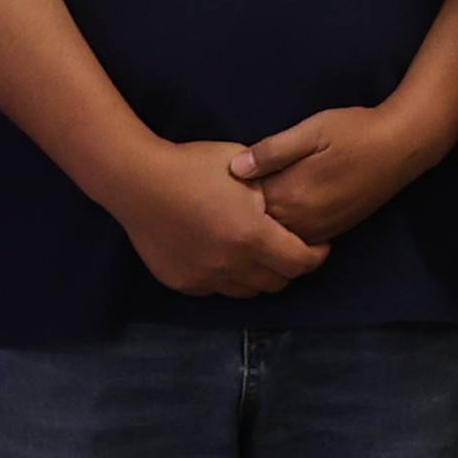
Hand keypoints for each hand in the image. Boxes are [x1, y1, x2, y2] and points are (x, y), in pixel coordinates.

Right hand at [106, 138, 329, 300]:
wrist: (137, 182)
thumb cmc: (193, 166)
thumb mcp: (244, 170)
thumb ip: (273, 194)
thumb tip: (296, 207)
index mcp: (252, 236)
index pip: (301, 262)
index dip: (317, 255)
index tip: (319, 244)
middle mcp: (231, 265)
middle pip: (278, 282)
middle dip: (290, 267)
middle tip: (289, 247)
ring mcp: (204, 277)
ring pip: (248, 291)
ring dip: (260, 276)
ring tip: (258, 253)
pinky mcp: (183, 283)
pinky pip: (217, 289)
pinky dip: (228, 277)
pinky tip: (224, 255)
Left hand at [239, 99, 457, 249]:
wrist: (404, 146)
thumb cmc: (356, 131)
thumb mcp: (312, 130)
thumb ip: (272, 151)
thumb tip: (234, 168)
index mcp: (293, 194)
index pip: (245, 207)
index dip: (226, 198)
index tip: (211, 185)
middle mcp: (304, 219)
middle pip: (257, 228)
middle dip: (239, 218)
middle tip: (219, 203)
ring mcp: (320, 228)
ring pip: (277, 239)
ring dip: (260, 229)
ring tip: (241, 214)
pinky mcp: (334, 229)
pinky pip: (298, 240)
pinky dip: (282, 233)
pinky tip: (274, 217)